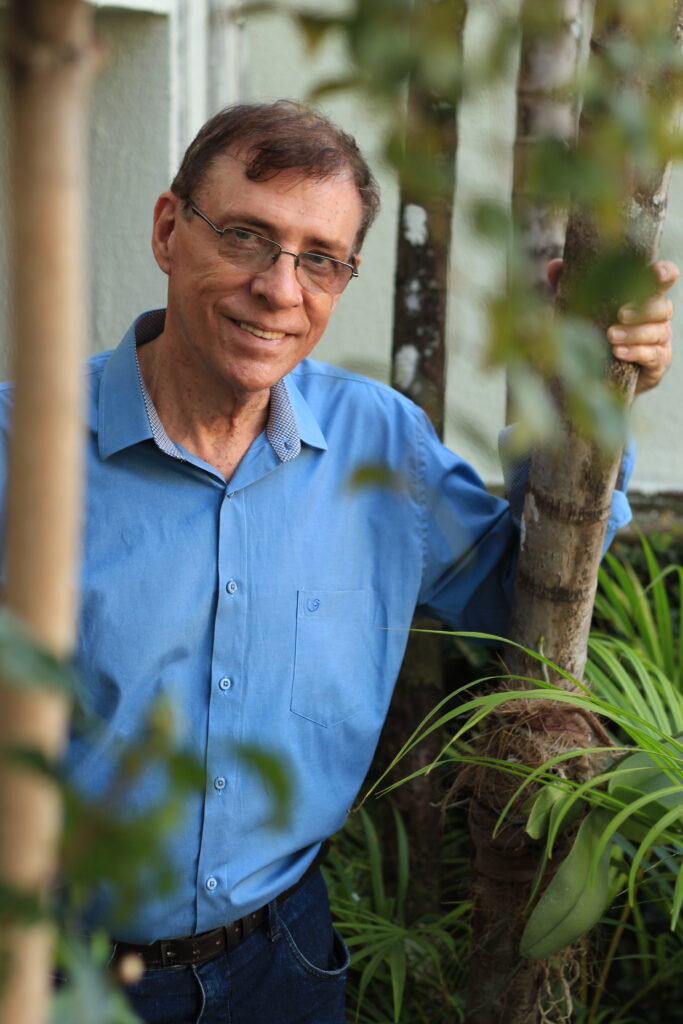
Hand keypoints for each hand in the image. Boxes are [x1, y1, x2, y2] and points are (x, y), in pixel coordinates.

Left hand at [547, 258, 677, 394]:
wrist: (599, 371)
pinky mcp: (657, 362)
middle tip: (620, 314)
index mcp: (644, 297)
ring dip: (634, 333)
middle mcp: (657, 317)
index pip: (663, 279)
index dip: (665, 273)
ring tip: (611, 336)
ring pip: (658, 332)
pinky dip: (636, 353)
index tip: (657, 273)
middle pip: (663, 307)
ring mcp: (660, 340)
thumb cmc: (593, 330)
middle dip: (644, 310)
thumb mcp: (578, 307)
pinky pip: (653, 355)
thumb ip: (568, 285)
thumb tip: (554, 266)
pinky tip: (618, 353)